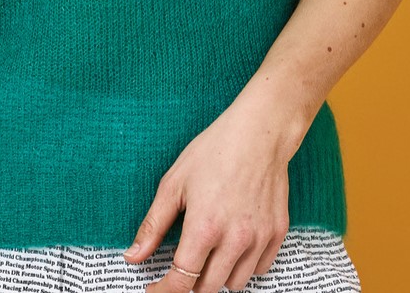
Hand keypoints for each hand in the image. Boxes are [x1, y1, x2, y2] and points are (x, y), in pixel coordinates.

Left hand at [123, 93, 302, 292]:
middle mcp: (234, 239)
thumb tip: (133, 257)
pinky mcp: (277, 234)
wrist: (259, 132)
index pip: (182, 281)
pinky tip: (234, 243)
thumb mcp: (174, 183)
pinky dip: (244, 265)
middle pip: (208, 288)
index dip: (164, 291)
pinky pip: (259, 269)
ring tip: (210, 250)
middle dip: (191, 281)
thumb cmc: (214, 151)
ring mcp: (259, 238)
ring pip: (235, 284)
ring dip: (218, 275)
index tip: (154, 290)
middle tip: (184, 261)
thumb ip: (153, 225)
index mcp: (204, 227)